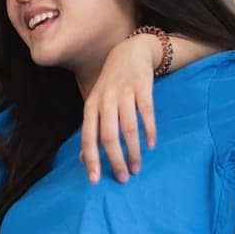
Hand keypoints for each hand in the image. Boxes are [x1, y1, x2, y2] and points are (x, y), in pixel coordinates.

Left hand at [80, 34, 159, 183]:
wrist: (129, 53)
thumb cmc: (110, 86)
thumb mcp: (96, 105)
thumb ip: (92, 131)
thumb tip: (83, 160)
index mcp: (91, 107)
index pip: (88, 137)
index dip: (91, 159)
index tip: (95, 180)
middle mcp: (105, 101)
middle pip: (109, 136)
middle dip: (116, 160)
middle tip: (123, 178)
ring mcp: (124, 94)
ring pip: (128, 128)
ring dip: (133, 151)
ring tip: (137, 168)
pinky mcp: (142, 88)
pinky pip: (146, 113)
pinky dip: (149, 131)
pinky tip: (151, 145)